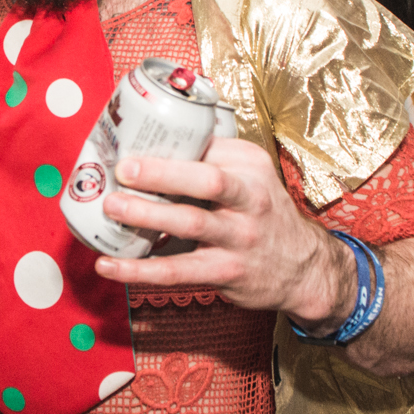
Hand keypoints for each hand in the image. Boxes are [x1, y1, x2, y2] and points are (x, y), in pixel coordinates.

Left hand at [94, 138, 354, 332]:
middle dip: (161, 173)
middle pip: (206, 181)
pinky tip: (109, 265)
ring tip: (112, 209)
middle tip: (122, 170)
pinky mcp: (226, 271)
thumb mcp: (251, 175)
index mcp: (249, 165)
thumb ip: (212, 158)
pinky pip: (177, 270)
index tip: (130, 142)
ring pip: (191, 223)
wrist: (304, 268)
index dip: (167, 143)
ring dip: (146, 215)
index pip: (207, 145)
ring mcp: (239, 236)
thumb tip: (149, 143)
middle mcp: (250, 197)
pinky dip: (139, 270)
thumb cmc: (263, 214)